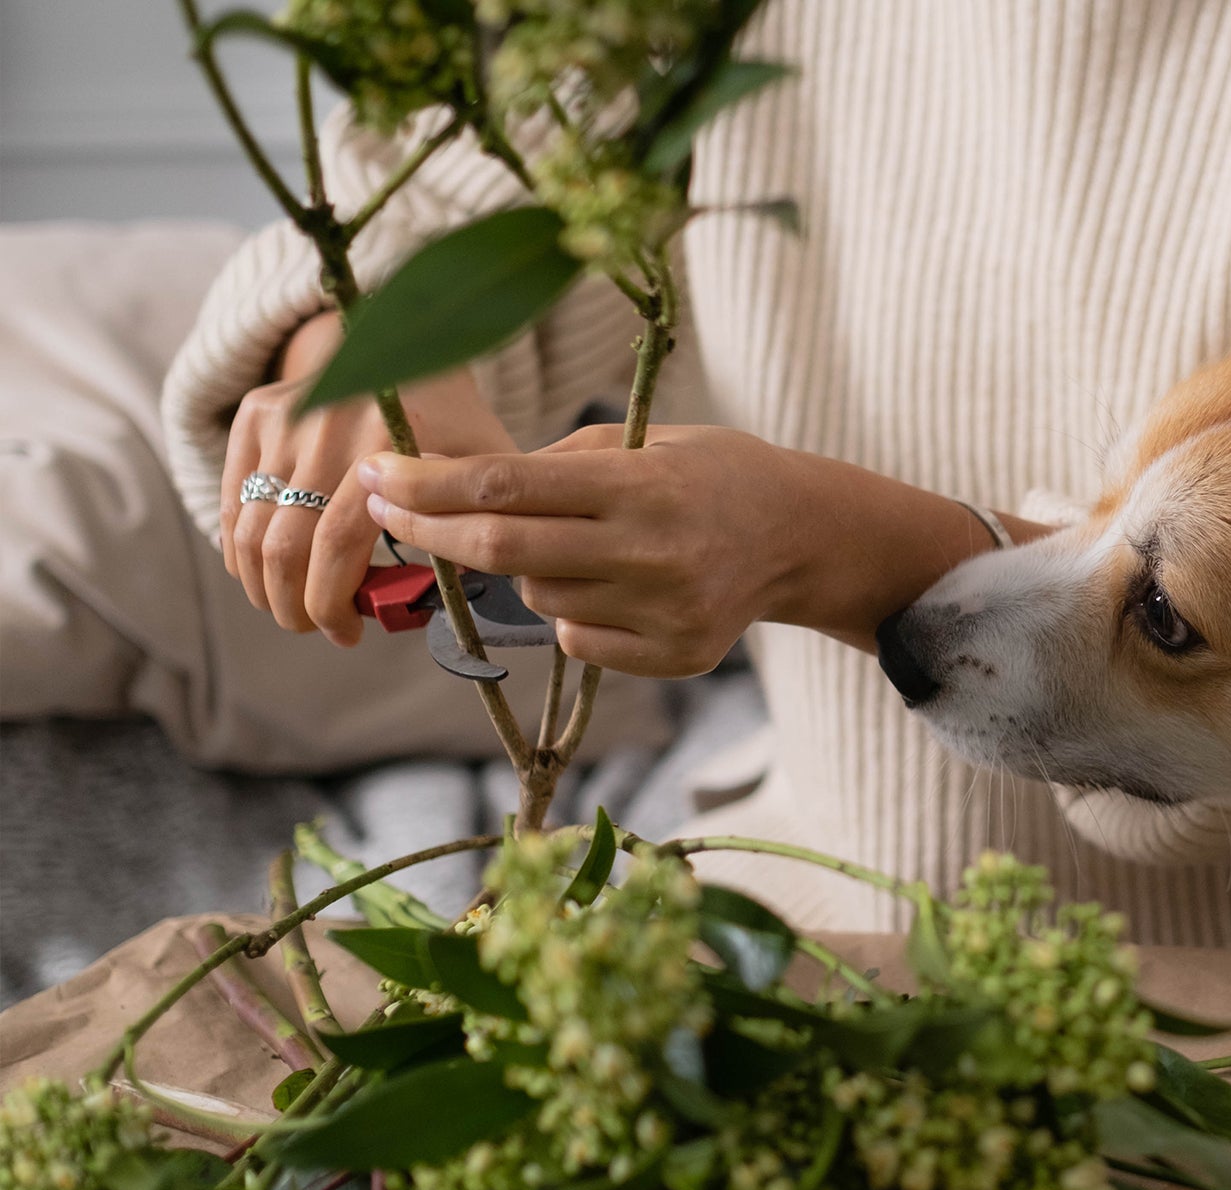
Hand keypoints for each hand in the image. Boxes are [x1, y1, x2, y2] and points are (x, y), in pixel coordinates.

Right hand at [219, 313, 518, 643]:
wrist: (407, 344)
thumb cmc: (457, 425)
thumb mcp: (487, 471)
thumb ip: (474, 528)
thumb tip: (438, 603)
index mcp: (393, 441)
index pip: (336, 544)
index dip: (332, 605)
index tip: (348, 635)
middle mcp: (329, 423)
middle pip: (283, 547)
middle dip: (294, 606)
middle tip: (314, 627)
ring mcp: (286, 415)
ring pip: (247, 531)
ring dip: (263, 586)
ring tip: (293, 607)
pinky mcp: (256, 412)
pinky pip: (234, 501)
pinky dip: (242, 550)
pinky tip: (269, 573)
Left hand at [359, 423, 1016, 676]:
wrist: (803, 535)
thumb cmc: (709, 473)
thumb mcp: (643, 442)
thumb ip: (557, 465)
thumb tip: (450, 483)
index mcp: (643, 485)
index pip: (508, 487)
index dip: (430, 483)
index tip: (376, 471)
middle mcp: (655, 552)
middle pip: (506, 551)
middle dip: (432, 528)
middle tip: (389, 507)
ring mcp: (666, 612)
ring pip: (541, 598)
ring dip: (527, 570)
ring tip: (580, 544)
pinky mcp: (676, 656)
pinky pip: (578, 639)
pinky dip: (574, 612)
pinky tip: (618, 586)